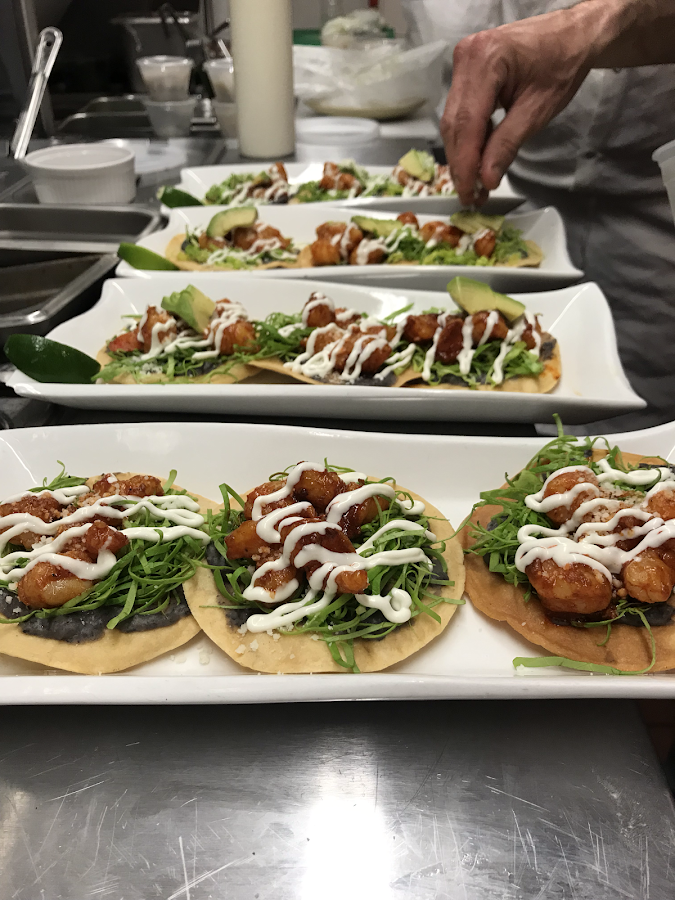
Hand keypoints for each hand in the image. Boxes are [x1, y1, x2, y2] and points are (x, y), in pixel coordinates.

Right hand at [441, 6, 598, 205]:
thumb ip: (507, 144)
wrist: (570, 36)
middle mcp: (466, 57)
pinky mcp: (465, 71)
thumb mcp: (538, 110)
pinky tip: (477, 159)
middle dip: (461, 164)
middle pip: (454, 124)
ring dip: (462, 155)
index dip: (466, 164)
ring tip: (474, 184)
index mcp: (486, 60)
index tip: (470, 194)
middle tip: (471, 197)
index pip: (467, 123)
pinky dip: (468, 138)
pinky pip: (460, 111)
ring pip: (453, 121)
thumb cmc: (562, 65)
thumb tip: (486, 179)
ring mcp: (463, 62)